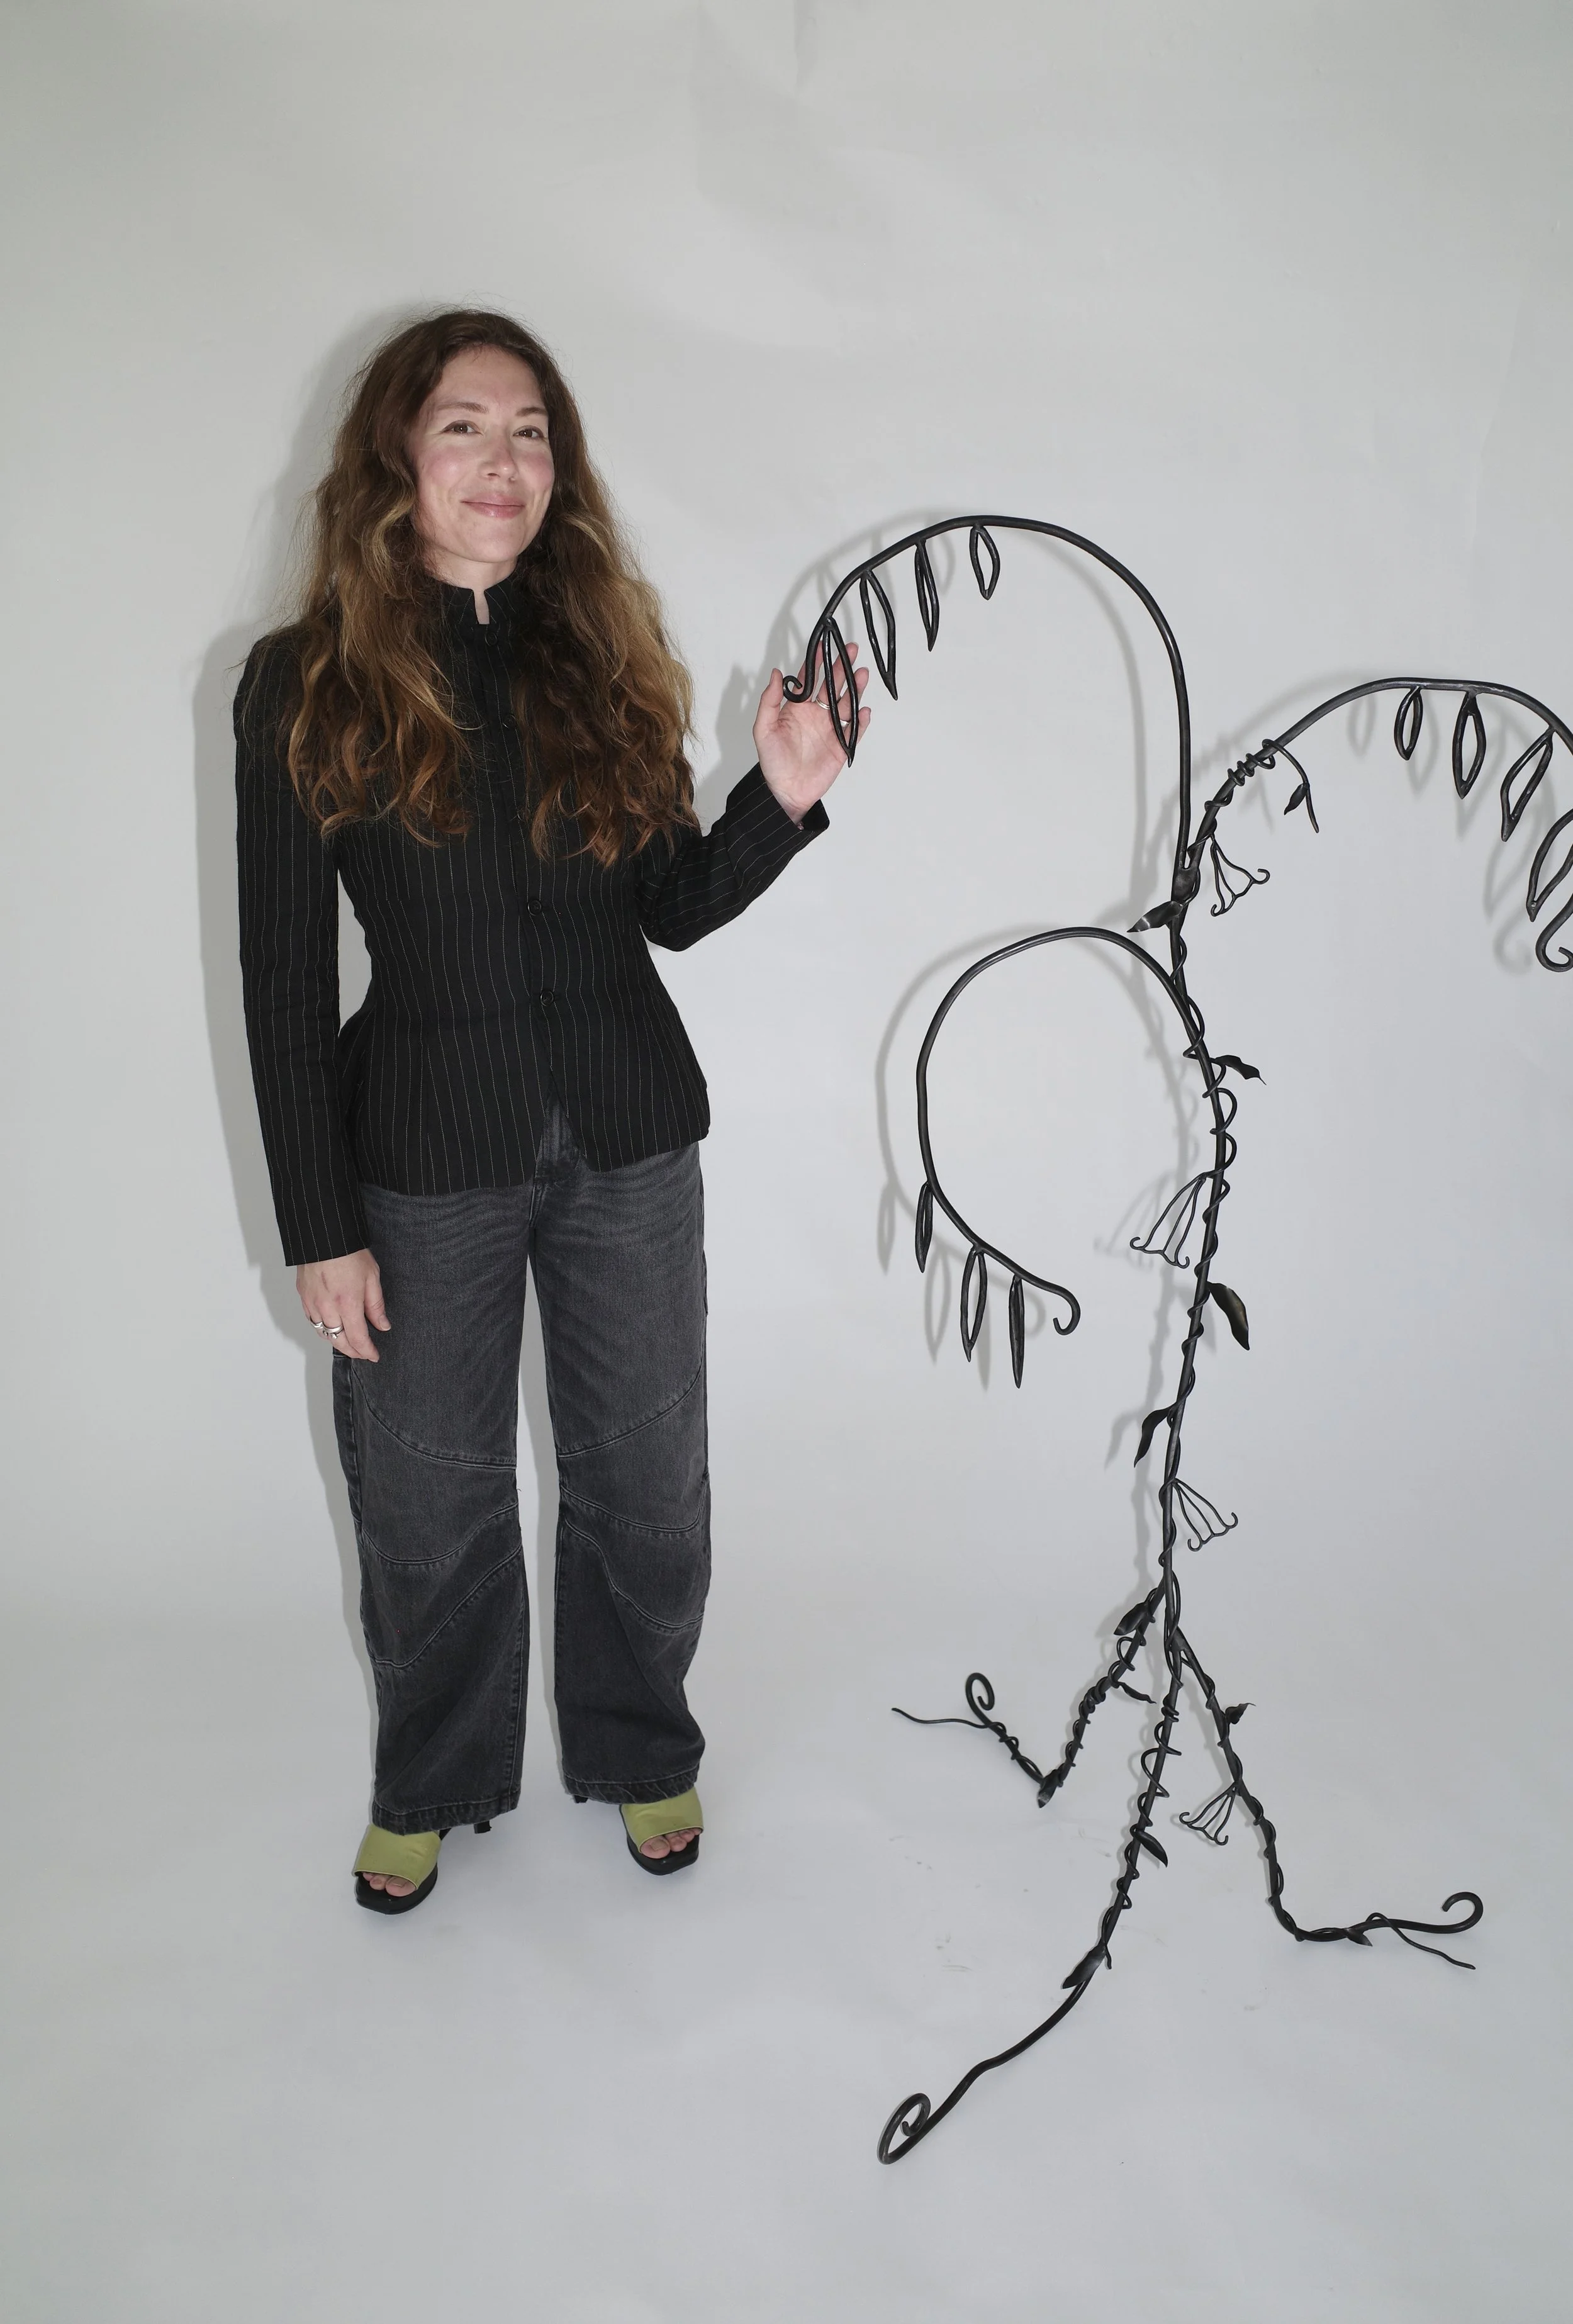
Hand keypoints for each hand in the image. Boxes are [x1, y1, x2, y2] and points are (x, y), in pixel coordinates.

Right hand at [295, 1249, 388, 1361]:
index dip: (367, 1351)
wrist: (324, 1235)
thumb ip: (376, 1305)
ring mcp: (312, 1303)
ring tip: (350, 1343)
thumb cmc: (349, 1252)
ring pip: (324, 1333)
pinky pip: (312, 1321)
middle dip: (353, 1351)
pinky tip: (332, 1328)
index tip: (374, 1355)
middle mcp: (327, 1307)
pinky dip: (323, 1329)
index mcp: (347, 1303)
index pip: (357, 1338)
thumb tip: (382, 1325)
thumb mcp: (372, 1277)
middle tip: (364, 1353)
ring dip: (337, 1342)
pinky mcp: (303, 1296)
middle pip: (339, 1341)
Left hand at [753, 638, 870, 823]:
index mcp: (798, 707)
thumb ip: (769, 701)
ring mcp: (831, 728)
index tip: (823, 645)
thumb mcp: (763, 729)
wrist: (786, 791)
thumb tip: (777, 674)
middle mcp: (816, 714)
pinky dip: (861, 721)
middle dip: (842, 667)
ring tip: (862, 674)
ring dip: (855, 688)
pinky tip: (863, 710)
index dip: (816, 662)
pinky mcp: (842, 745)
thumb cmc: (772, 762)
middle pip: (832, 686)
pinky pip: (854, 730)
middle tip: (850, 650)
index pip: (809, 679)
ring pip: (846, 703)